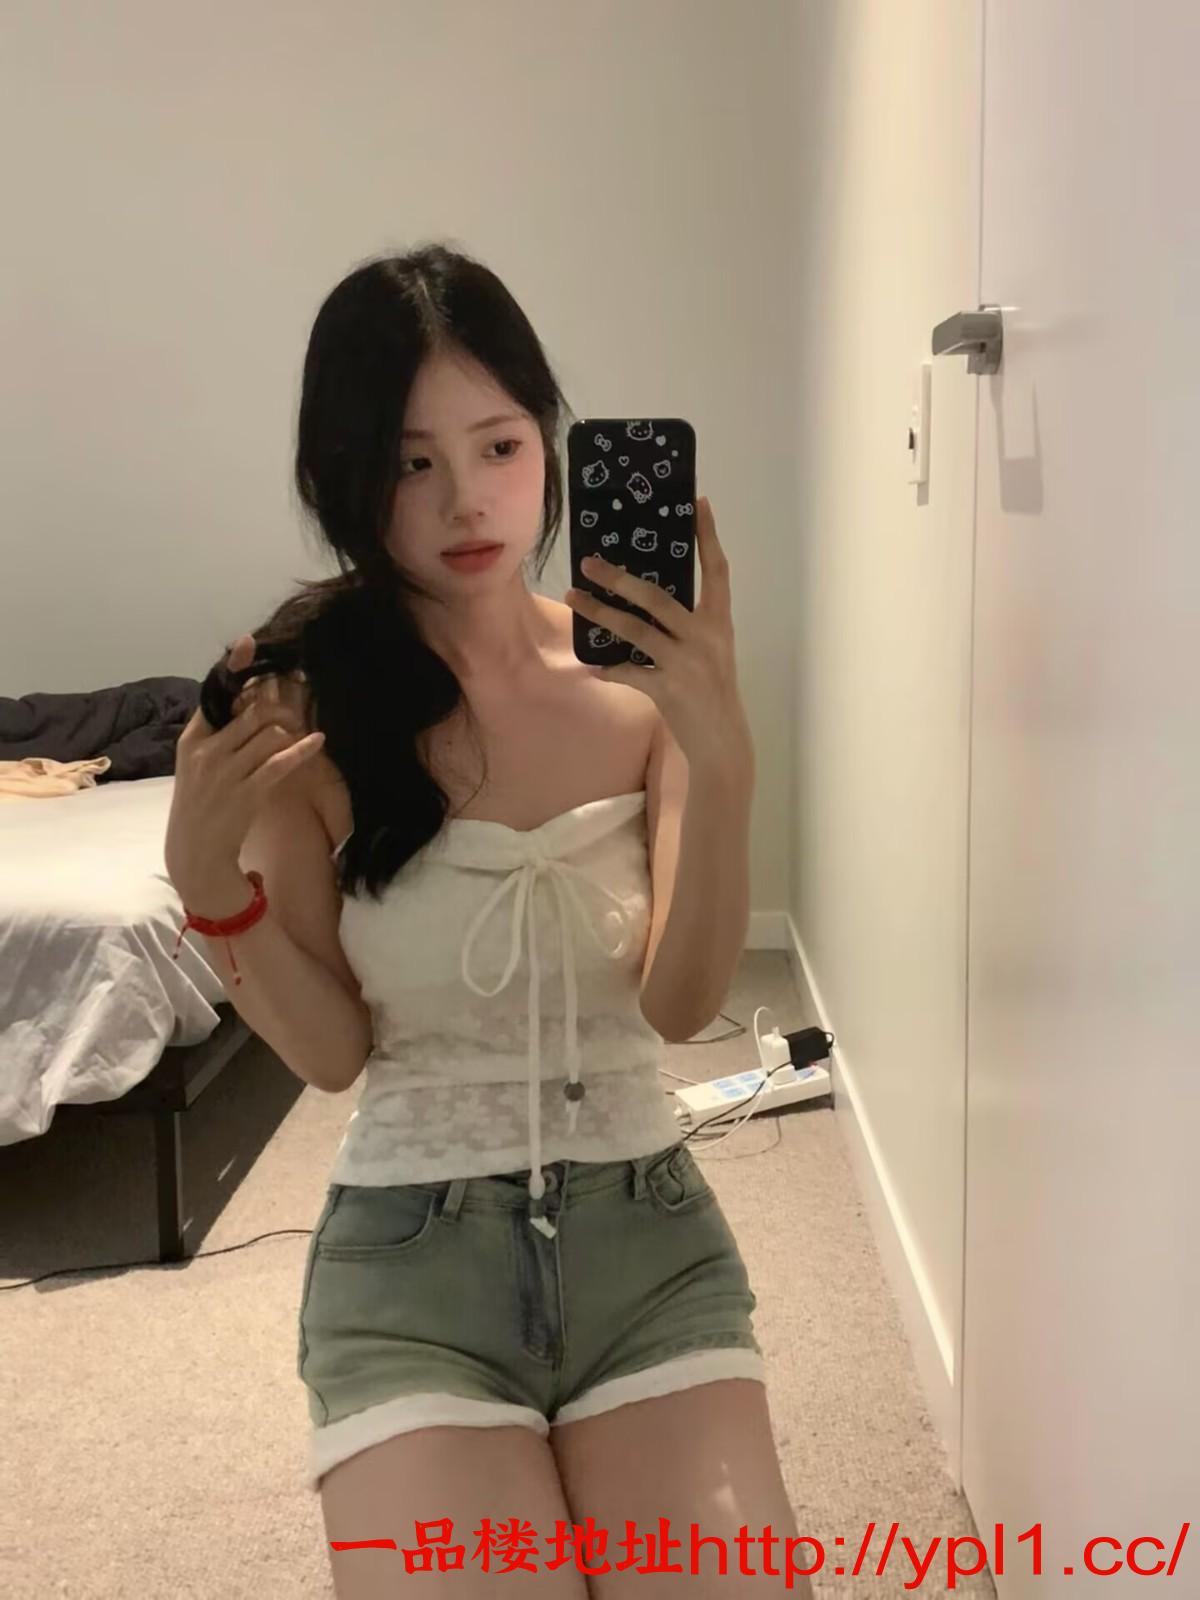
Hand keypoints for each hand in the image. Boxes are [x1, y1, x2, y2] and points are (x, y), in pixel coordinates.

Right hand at [165, 634, 323, 898]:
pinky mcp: (248, 793)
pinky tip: (318, 741)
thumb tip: (246, 699)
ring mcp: (226, 773)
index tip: (249, 643)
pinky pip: (280, 763)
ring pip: (268, 733)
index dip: (235, 668)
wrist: (195, 851)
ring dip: (290, 730)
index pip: (215, 695)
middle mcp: (207, 752)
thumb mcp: (198, 763)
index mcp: (192, 740)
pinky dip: (302, 750)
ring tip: (301, 730)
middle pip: (250, 711)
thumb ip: (218, 733)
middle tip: (295, 700)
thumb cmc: (202, 802)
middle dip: (277, 703)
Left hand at [565, 496, 752, 771]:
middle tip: (590, 562)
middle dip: (620, 578)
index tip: (698, 503)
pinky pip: (629, 672)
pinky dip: (609, 668)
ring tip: (575, 597)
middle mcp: (705, 638)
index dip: (708, 537)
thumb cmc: (714, 693)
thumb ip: (688, 626)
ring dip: (600, 613)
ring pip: (635, 630)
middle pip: (658, 597)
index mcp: (719, 623)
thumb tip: (649, 598)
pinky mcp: (668, 689)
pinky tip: (592, 666)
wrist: (723, 743)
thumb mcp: (712, 652)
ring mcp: (686, 663)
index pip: (718, 571)